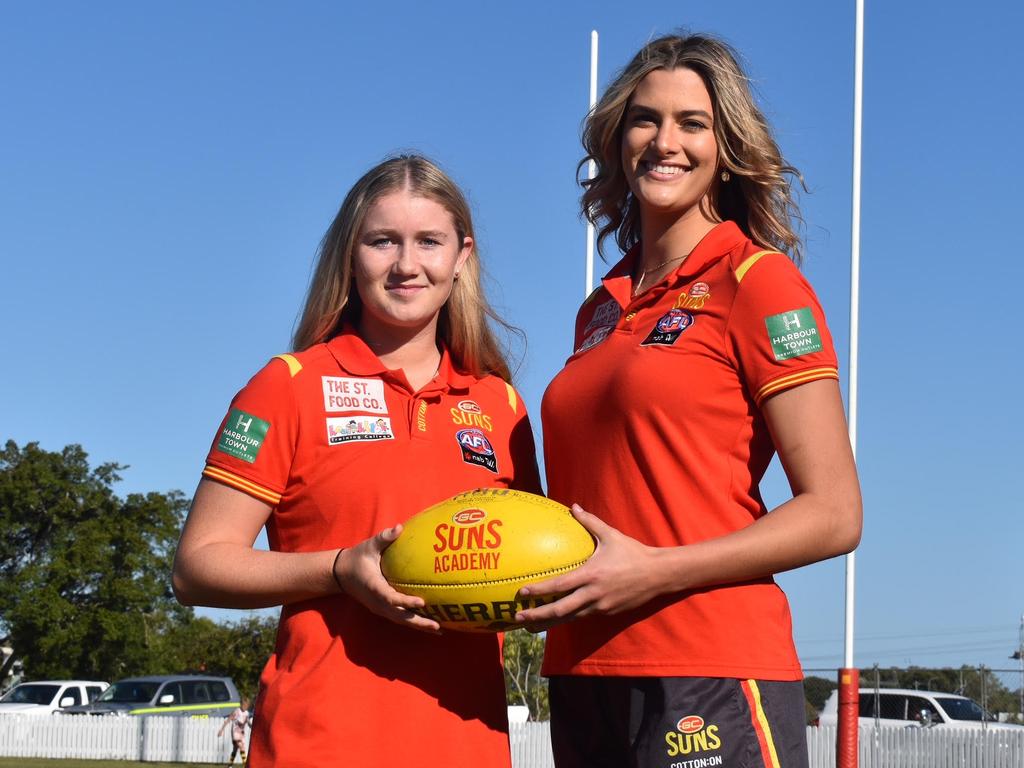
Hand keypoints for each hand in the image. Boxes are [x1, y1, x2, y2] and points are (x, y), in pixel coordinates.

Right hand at [334, 524, 441, 633]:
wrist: (341, 574)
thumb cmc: (358, 557)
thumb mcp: (369, 546)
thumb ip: (384, 538)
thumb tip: (399, 527)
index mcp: (374, 586)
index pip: (391, 597)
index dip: (406, 601)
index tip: (422, 602)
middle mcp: (377, 601)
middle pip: (399, 616)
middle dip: (418, 622)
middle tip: (437, 626)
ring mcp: (379, 608)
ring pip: (401, 620)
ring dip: (419, 626)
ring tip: (439, 630)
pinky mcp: (382, 610)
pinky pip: (399, 618)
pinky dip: (414, 623)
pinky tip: (429, 624)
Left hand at [514, 504, 664, 631]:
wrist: (658, 575)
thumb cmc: (633, 552)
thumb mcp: (611, 535)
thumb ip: (590, 521)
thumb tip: (573, 507)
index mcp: (591, 574)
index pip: (559, 586)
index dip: (539, 590)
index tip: (522, 592)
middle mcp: (593, 594)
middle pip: (560, 610)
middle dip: (537, 615)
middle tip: (518, 616)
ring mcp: (600, 606)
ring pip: (570, 618)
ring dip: (549, 622)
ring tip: (530, 625)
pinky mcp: (607, 612)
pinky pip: (583, 616)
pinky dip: (567, 618)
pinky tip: (555, 620)